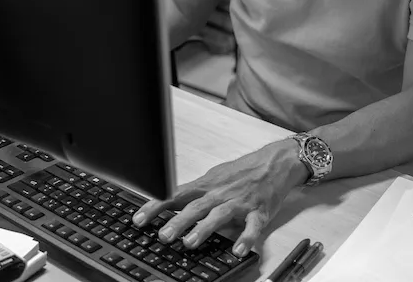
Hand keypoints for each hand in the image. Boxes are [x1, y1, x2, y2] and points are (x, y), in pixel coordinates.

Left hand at [132, 139, 308, 258]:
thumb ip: (193, 192)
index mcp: (206, 185)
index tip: (138, 219)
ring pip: (218, 215)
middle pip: (195, 207)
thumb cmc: (242, 171)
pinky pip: (252, 226)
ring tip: (189, 243)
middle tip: (163, 236)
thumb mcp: (213, 178)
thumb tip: (168, 203)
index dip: (156, 207)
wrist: (274, 162)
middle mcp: (220, 193)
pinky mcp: (259, 211)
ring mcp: (239, 202)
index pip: (175, 195)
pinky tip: (238, 250)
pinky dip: (246, 238)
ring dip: (203, 229)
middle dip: (177, 221)